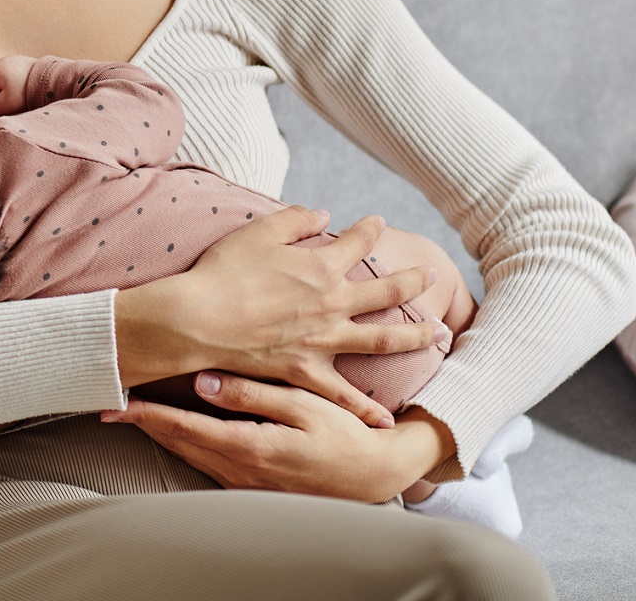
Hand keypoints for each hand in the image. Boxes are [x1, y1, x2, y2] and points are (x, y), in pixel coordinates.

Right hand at [0, 55, 37, 115]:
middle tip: (9, 96)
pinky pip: (13, 73)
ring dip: (6, 86)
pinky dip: (16, 81)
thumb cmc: (26, 94)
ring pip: (1, 76)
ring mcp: (14, 59)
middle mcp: (2, 61)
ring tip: (19, 92)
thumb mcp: (3, 106)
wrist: (50, 83)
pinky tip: (26, 87)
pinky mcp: (24, 62)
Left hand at [100, 371, 450, 501]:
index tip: (115, 403)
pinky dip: (183, 443)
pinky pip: (205, 461)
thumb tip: (203, 383)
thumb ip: (252, 394)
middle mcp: (239, 470)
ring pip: (187, 453)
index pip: (183, 427)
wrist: (375, 476)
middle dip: (141, 422)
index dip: (145, 414)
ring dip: (159, 432)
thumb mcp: (304, 406)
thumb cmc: (344, 436)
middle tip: (109, 401)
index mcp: (249, 447)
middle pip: (176, 442)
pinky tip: (174, 428)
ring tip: (132, 410)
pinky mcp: (250, 485)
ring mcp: (243, 482)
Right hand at [117, 205, 447, 429]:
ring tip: (438, 333)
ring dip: (415, 336)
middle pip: (386, 291)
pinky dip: (366, 410)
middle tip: (431, 276)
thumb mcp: (257, 232)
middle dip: (412, 281)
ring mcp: (324, 341)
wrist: (197, 321)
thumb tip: (322, 214)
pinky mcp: (306, 370)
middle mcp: (332, 304)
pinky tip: (387, 421)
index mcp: (321, 266)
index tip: (378, 223)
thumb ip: (294, 220)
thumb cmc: (222, 273)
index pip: (358, 242)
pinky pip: (343, 395)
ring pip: (382, 339)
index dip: (370, 229)